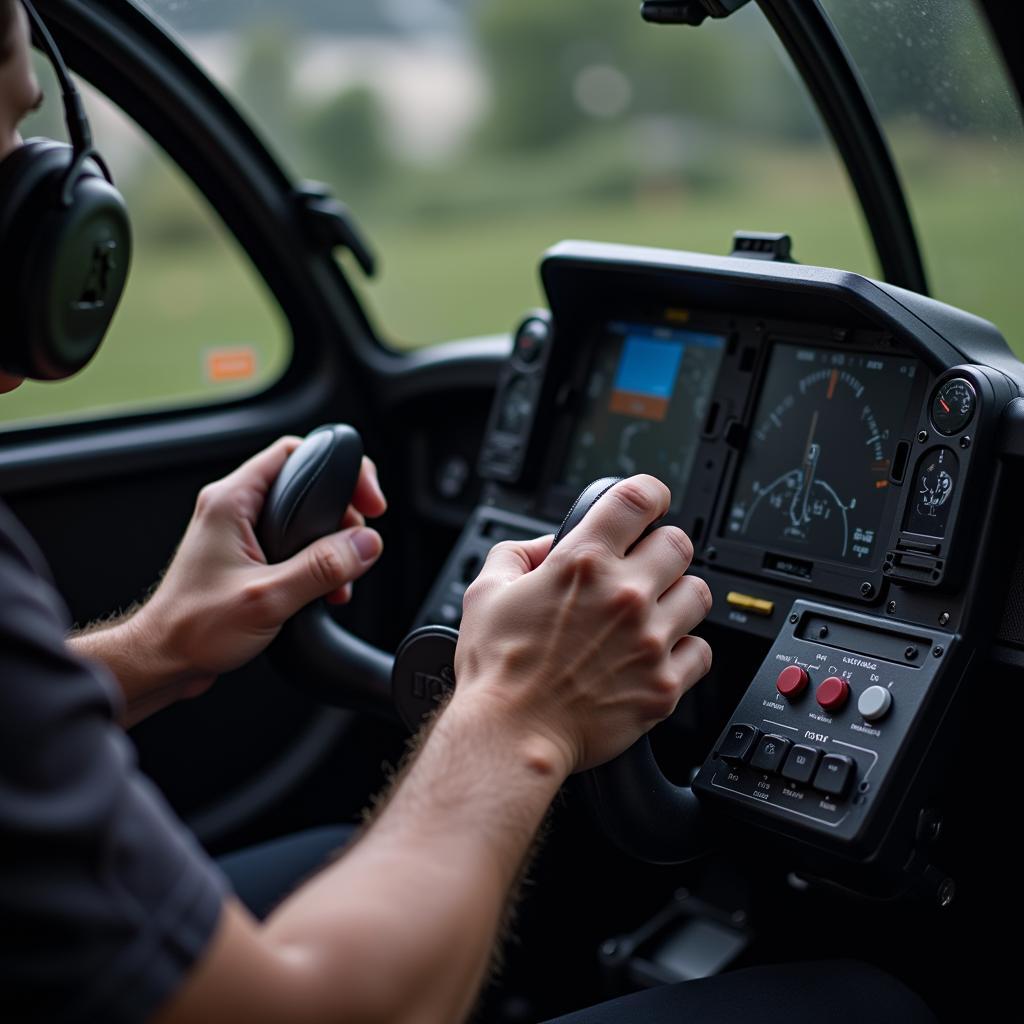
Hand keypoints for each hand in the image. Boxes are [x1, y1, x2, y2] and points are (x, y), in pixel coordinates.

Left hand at [111, 436, 385, 710]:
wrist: (163, 660)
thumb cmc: (193, 629)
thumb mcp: (268, 597)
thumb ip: (321, 568)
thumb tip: (365, 544)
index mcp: (231, 501)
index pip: (293, 451)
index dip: (339, 465)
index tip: (366, 498)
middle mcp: (233, 508)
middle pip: (305, 483)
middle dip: (341, 512)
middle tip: (360, 541)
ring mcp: (239, 532)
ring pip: (302, 516)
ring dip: (331, 543)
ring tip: (343, 575)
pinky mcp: (246, 557)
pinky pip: (292, 543)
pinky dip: (316, 561)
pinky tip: (326, 589)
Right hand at [453, 475, 710, 774]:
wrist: (511, 735)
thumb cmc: (497, 671)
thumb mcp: (485, 592)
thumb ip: (518, 553)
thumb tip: (546, 545)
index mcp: (582, 563)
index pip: (638, 498)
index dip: (649, 493)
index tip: (650, 501)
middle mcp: (624, 595)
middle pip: (679, 543)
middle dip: (662, 549)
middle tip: (645, 568)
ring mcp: (649, 640)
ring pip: (698, 594)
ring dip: (677, 598)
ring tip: (653, 614)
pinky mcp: (664, 684)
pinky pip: (702, 651)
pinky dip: (684, 651)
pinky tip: (657, 656)